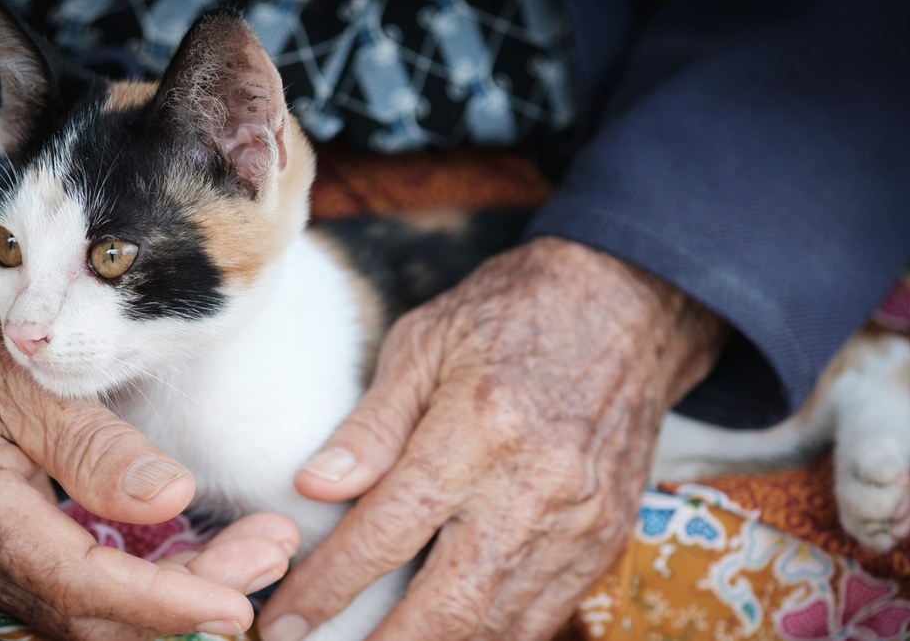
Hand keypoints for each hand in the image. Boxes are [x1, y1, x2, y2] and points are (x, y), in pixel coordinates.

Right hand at [0, 252, 299, 639]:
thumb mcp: (29, 381)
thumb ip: (96, 448)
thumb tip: (172, 501)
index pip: (76, 584)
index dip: (161, 602)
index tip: (237, 604)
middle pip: (91, 613)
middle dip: (187, 600)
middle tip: (272, 556)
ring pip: (89, 612)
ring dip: (175, 592)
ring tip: (259, 552)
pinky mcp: (2, 558)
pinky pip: (78, 590)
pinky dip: (145, 581)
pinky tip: (202, 556)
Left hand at [259, 237, 726, 639]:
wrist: (626, 303)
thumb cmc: (509, 315)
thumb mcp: (424, 342)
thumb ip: (372, 424)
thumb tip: (314, 487)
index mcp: (478, 426)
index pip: (389, 529)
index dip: (329, 584)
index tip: (283, 620)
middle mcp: (535, 485)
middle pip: (451, 603)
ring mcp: (581, 520)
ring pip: (501, 623)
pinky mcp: (608, 537)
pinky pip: (545, 613)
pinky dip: (493, 633)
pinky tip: (449, 630)